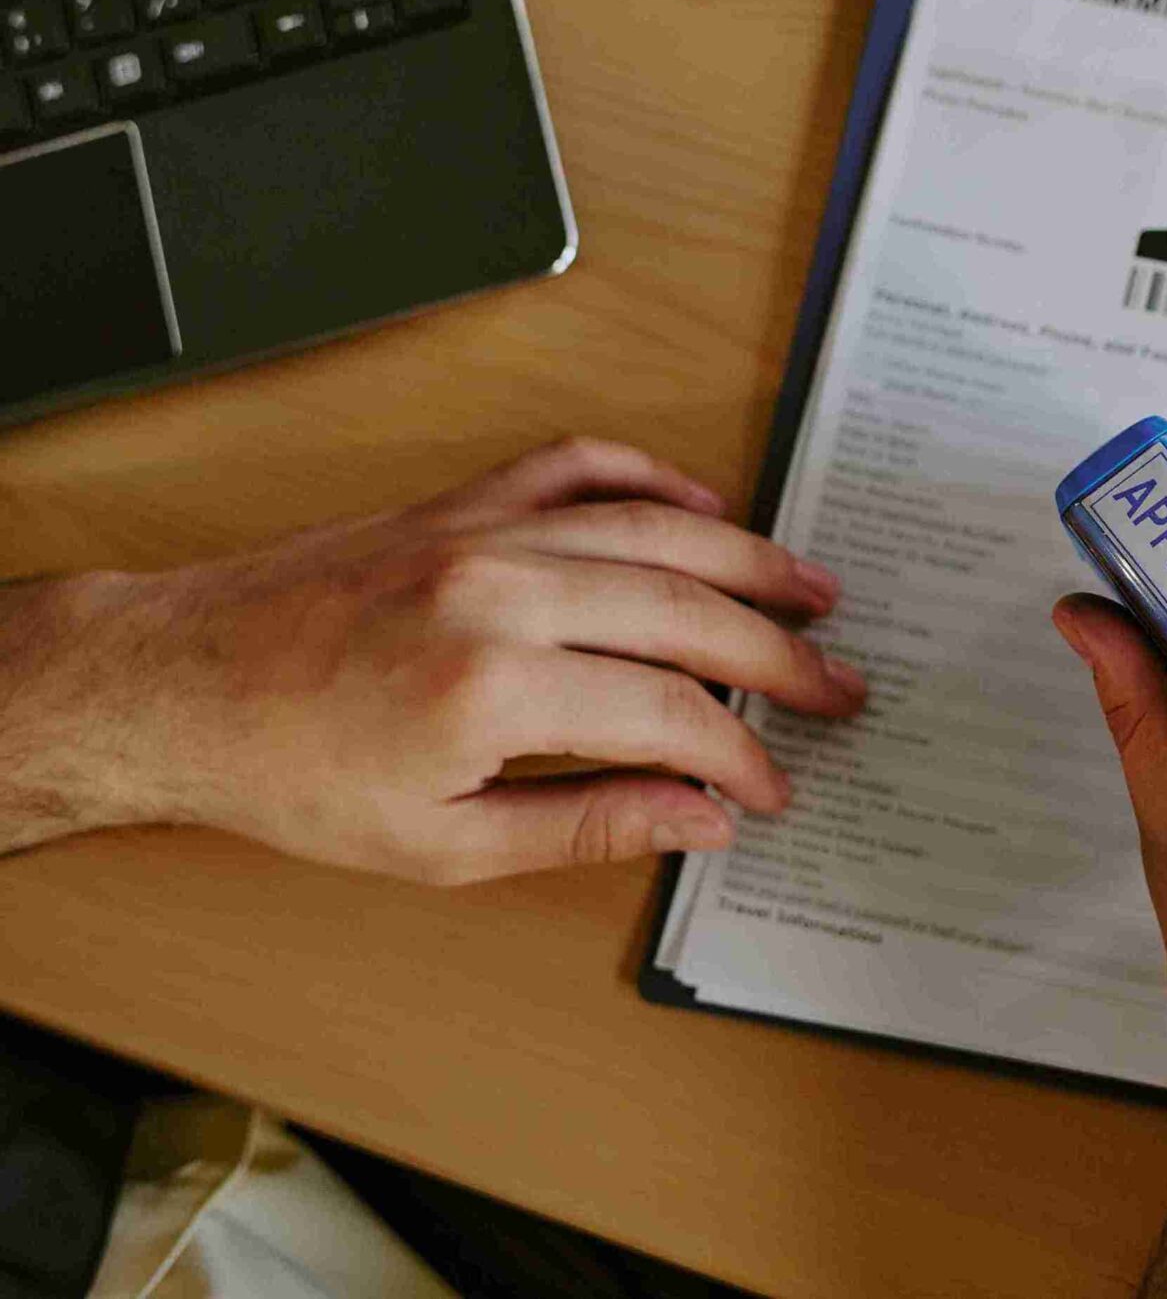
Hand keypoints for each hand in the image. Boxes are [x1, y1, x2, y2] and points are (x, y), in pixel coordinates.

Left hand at [0, 437, 859, 882]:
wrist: (180, 687)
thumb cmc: (293, 776)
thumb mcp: (444, 846)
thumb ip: (591, 825)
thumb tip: (702, 818)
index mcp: (495, 687)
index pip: (673, 713)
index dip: (742, 753)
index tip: (773, 784)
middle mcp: (500, 591)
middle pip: (688, 610)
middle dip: (780, 655)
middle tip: (840, 686)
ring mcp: (482, 532)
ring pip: (655, 529)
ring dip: (749, 559)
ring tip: (813, 593)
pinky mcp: (460, 503)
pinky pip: (578, 466)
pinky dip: (652, 480)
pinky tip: (704, 510)